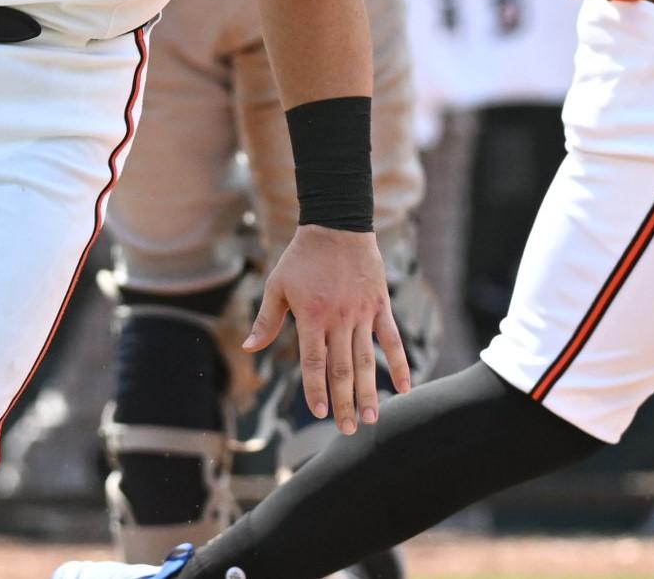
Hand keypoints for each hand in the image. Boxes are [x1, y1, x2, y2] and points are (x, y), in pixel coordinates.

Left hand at [245, 224, 413, 433]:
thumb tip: (247, 347)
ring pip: (367, 360)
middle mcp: (338, 319)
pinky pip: (392, 339)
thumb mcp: (277, 285)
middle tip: (350, 430)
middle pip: (342, 369)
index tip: (319, 414)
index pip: (314, 362)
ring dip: (370, 391)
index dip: (316, 389)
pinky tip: (406, 387)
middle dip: (345, 402)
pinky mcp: (379, 305)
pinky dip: (400, 363)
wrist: (337, 225)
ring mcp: (362, 313)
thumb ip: (266, 320)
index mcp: (311, 316)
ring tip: (374, 418)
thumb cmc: (302, 257)